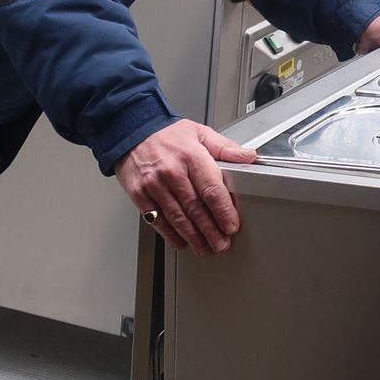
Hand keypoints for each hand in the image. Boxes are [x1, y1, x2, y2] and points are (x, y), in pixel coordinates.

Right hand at [119, 119, 257, 257]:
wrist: (131, 131)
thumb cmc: (168, 134)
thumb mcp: (200, 133)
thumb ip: (225, 148)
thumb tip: (248, 156)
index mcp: (191, 156)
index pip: (211, 189)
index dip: (223, 211)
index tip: (231, 225)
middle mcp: (172, 172)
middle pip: (195, 208)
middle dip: (210, 230)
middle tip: (222, 244)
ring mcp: (154, 185)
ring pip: (177, 217)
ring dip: (193, 236)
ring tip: (205, 248)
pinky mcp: (140, 195)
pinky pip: (157, 219)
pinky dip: (169, 233)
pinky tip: (181, 241)